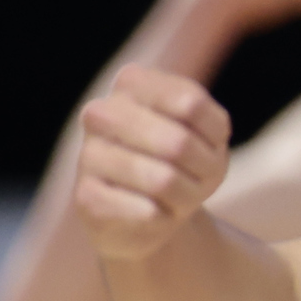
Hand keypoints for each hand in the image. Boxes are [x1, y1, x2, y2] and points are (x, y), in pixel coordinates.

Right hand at [75, 65, 232, 260]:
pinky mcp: (85, 196)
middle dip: (203, 169)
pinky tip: (154, 212)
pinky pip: (147, 210)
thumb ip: (208, 125)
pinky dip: (165, 217)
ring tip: (178, 195)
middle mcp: (102, 112)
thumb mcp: (211, 137)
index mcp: (133, 84)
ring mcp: (88, 154)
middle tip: (199, 177)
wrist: (152, 212)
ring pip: (163, 180)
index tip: (210, 143)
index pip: (191, 104)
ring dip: (186, 196)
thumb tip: (173, 153)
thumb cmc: (187, 163)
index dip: (216, 135)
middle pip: (178, 142)